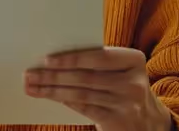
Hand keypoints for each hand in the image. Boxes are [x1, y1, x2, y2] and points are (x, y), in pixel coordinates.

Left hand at [24, 47, 172, 130]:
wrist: (149, 123)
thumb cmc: (125, 90)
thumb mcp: (122, 72)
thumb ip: (99, 64)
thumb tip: (56, 60)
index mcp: (135, 60)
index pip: (99, 56)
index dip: (72, 58)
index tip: (47, 59)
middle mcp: (133, 82)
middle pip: (86, 76)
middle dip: (54, 75)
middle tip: (30, 74)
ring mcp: (127, 104)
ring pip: (82, 94)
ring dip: (52, 90)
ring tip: (32, 87)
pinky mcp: (118, 121)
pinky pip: (85, 109)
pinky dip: (65, 102)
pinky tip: (50, 97)